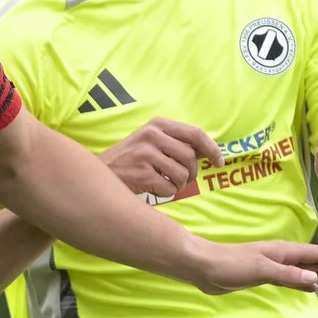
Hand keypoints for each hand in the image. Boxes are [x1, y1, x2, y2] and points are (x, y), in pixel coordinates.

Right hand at [101, 117, 219, 200]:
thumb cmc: (129, 160)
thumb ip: (175, 142)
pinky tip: (154, 188)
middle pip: (191, 157)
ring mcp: (146, 154)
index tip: (219, 162)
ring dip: (179, 184)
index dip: (212, 149)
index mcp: (157, 125)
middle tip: (182, 179)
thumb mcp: (150, 141)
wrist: (98, 173)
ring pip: (182, 174)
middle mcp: (152, 136)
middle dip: (192, 172)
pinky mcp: (141, 174)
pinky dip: (166, 193)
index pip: (195, 134)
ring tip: (165, 183)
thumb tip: (207, 151)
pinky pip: (169, 188)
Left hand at [184, 239, 317, 296]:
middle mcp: (281, 256)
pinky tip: (310, 288)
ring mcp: (272, 265)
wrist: (203, 266)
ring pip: (304, 270)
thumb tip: (315, 280)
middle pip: (314, 262)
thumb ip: (288, 275)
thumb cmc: (230, 265)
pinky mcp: (262, 275)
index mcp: (283, 252)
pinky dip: (304, 282)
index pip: (316, 255)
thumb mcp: (261, 270)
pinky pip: (292, 278)